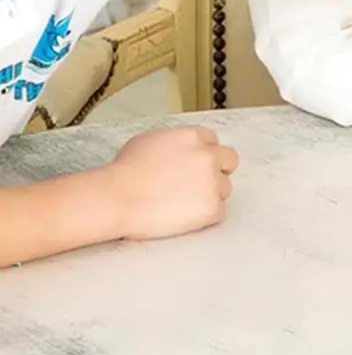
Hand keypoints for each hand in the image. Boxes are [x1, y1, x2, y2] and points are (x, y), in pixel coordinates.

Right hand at [105, 126, 239, 239]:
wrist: (118, 198)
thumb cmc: (125, 173)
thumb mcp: (148, 141)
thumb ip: (174, 141)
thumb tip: (179, 150)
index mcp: (193, 137)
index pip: (213, 141)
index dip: (203, 154)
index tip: (195, 164)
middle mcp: (208, 156)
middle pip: (229, 161)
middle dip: (218, 170)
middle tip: (198, 184)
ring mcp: (212, 182)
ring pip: (224, 189)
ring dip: (209, 195)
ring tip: (182, 203)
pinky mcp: (212, 208)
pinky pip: (219, 212)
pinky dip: (205, 217)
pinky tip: (184, 216)